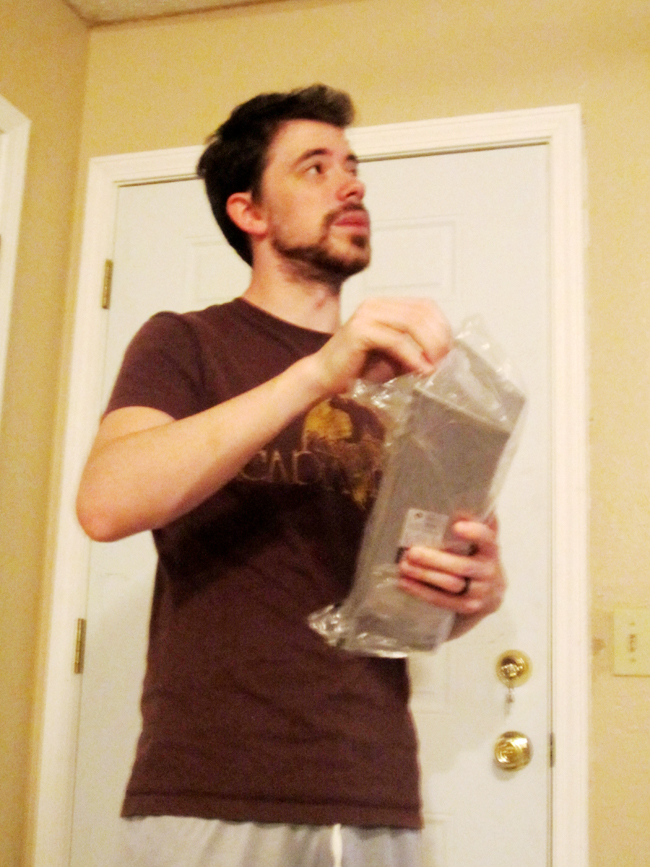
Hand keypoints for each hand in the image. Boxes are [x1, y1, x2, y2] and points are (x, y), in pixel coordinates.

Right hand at [312, 297, 451, 394]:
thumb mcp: (394, 358)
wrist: (324, 377)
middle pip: (421, 312)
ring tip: (435, 366)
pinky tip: (421, 371)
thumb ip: (416, 351)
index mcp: (385, 306)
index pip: (425, 306)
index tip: (447, 350)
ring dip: (429, 346)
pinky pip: (396, 341)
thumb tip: (441, 355)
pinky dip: (413, 357)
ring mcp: (367, 315)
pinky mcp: (360, 331)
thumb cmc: (358, 369)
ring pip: (412, 323)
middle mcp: (376, 305)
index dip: (442, 326)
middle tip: (443, 360)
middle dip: (439, 337)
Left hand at [397, 515, 505, 637]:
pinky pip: (444, 601)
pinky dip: (422, 592)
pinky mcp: (467, 608)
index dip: (474, 532)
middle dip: (435, 559)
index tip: (456, 526)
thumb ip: (477, 522)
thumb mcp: (481, 543)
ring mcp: (480, 593)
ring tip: (403, 566)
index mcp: (491, 550)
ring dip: (424, 575)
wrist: (490, 595)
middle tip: (411, 551)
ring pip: (451, 585)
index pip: (487, 539)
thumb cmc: (478, 559)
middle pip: (462, 566)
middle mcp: (489, 572)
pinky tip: (405, 583)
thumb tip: (463, 498)